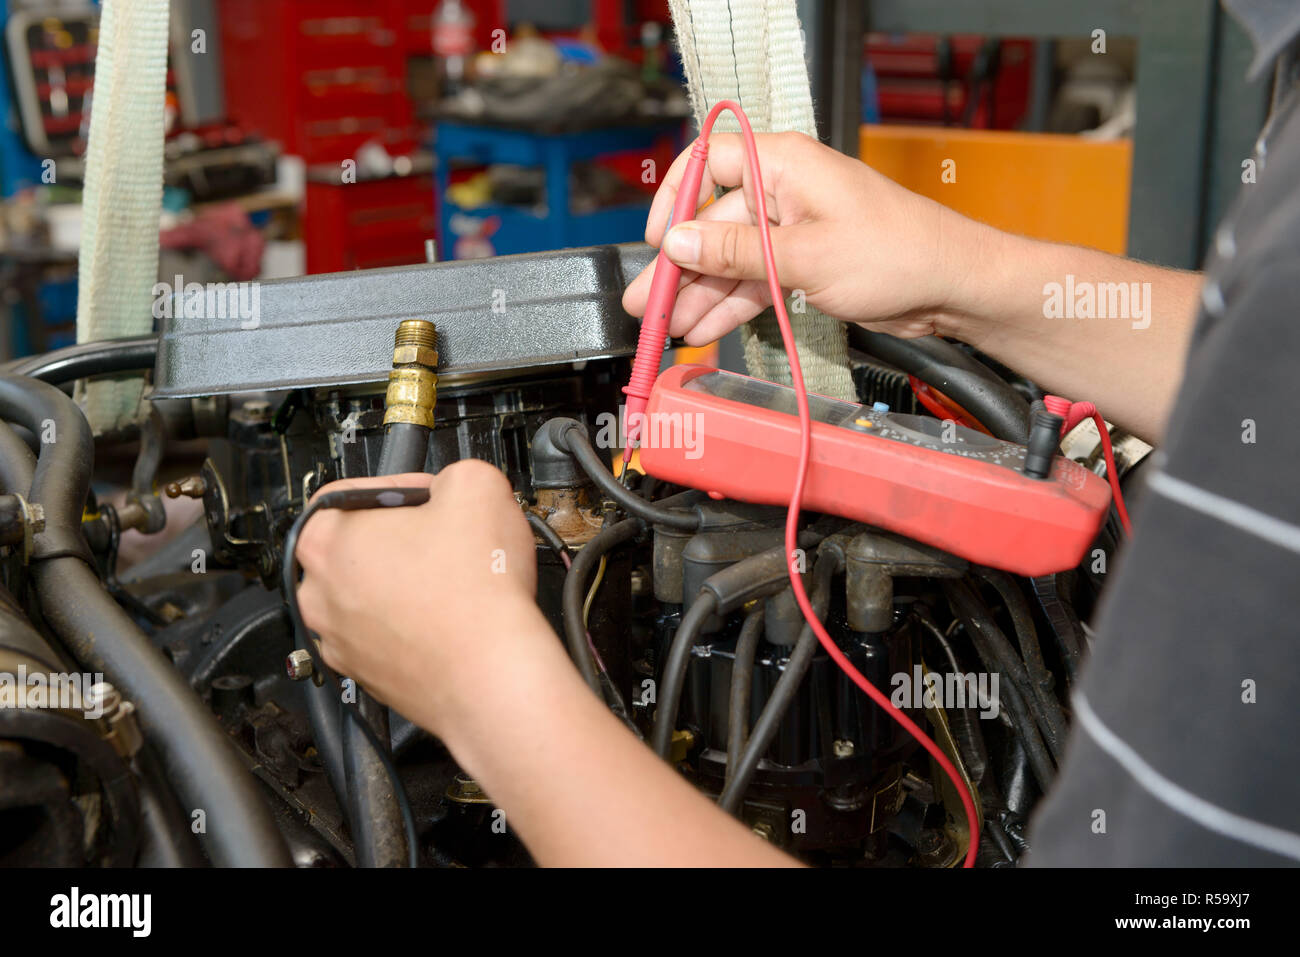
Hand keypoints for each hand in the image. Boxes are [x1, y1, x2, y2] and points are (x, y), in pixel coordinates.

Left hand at [294, 459, 544, 737]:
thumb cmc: (476, 596)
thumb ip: (451, 473)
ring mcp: (337, 639)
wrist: (492, 675)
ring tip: (451, 584)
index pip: (352, 491)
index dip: (401, 489)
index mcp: (326, 539)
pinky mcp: (362, 674)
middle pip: (355, 545)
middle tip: (446, 541)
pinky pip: (380, 635)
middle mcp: (317, 592)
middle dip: (401, 539)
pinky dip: (409, 625)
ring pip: (367, 593)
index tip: (431, 501)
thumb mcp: (477, 485)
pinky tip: (447, 619)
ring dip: (405, 584)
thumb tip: (449, 487)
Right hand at [622, 130, 996, 345]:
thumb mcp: (804, 255)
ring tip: (668, 326)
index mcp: (784, 164)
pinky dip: (730, 305)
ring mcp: (793, 229)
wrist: (952, 287)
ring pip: (731, 260)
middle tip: (646, 302)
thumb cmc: (900, 252)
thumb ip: (735, 251)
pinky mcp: (803, 263)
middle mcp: (784, 190)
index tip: (657, 238)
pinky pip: (754, 281)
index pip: (709, 160)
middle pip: (713, 223)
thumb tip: (678, 242)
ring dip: (700, 295)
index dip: (676, 197)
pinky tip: (702, 328)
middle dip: (680, 267)